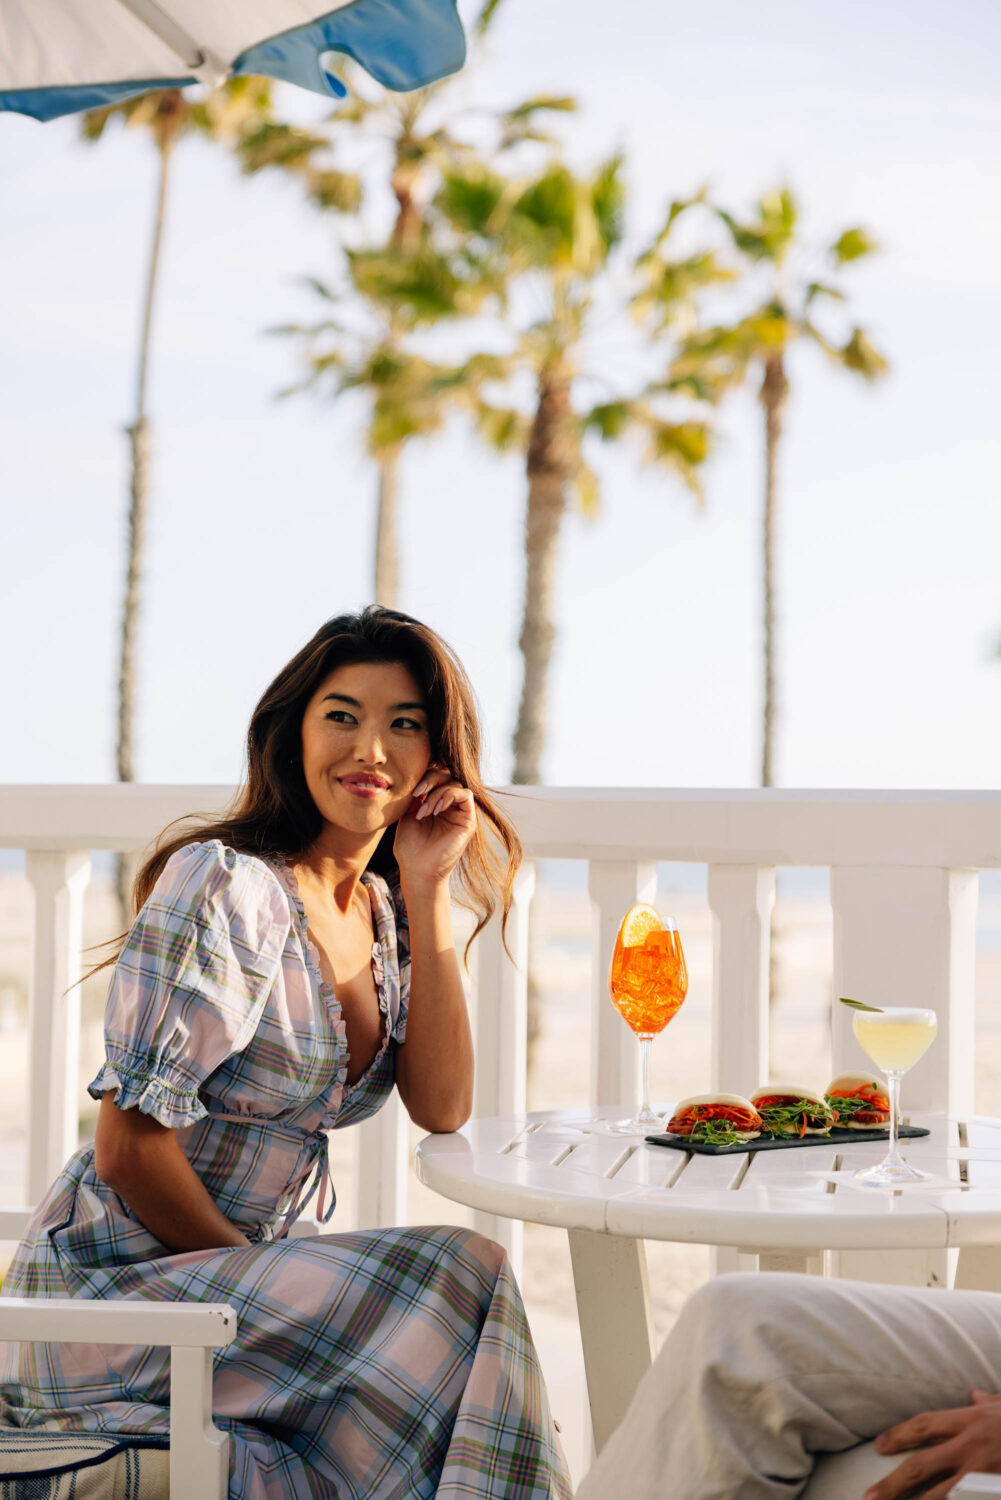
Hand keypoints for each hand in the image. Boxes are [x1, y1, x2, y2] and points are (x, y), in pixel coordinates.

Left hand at [393, 764, 475, 889]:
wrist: (417, 870)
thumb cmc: (410, 847)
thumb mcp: (408, 813)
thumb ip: (416, 794)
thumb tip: (418, 774)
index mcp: (436, 803)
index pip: (436, 776)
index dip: (425, 775)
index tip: (411, 790)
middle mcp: (450, 806)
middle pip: (447, 775)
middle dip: (431, 779)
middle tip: (417, 793)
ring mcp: (460, 812)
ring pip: (456, 782)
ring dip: (437, 792)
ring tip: (424, 811)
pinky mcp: (469, 820)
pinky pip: (465, 795)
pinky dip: (449, 795)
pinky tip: (436, 809)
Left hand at [864, 1390, 1000, 1499]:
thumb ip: (988, 1404)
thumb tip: (975, 1396)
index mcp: (972, 1420)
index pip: (924, 1424)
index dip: (898, 1435)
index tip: (879, 1446)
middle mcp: (972, 1446)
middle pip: (921, 1466)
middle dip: (893, 1483)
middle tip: (870, 1496)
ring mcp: (984, 1475)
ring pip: (941, 1495)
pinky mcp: (996, 1493)